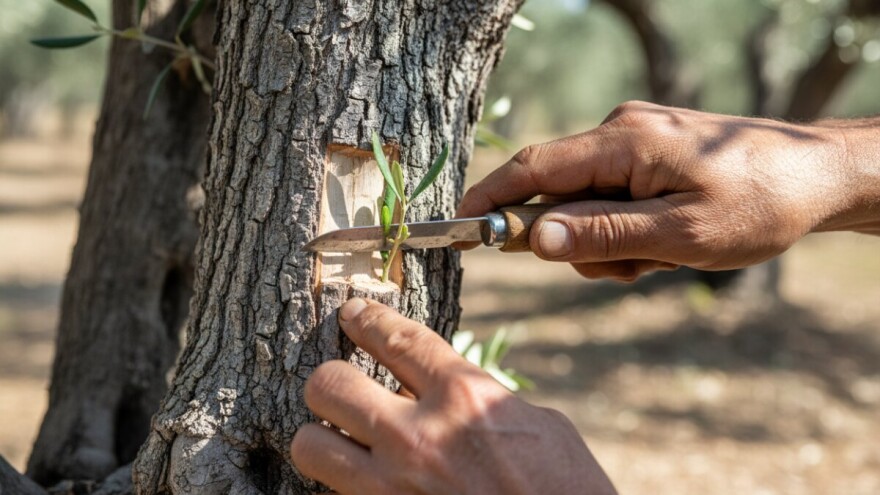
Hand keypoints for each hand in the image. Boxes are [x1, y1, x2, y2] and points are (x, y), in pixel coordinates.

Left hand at [290, 298, 616, 494]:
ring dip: (320, 437)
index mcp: (465, 397)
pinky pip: (335, 494)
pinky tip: (362, 479)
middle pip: (330, 384)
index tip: (354, 312)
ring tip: (338, 437)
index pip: (397, 339)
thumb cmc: (569, 489)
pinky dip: (342, 484)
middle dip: (330, 379)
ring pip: (309, 445)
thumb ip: (484, 399)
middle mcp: (419, 437)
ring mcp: (394, 489)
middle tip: (340, 383)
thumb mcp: (541, 425)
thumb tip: (449, 391)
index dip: (367, 318)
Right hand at [457, 101, 878, 280]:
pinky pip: (613, 196)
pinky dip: (626, 228)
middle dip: (574, 239)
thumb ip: (601, 235)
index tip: (456, 225)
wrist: (821, 175)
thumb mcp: (679, 233)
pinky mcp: (650, 153)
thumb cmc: (758, 203)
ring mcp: (636, 141)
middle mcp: (620, 132)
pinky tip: (664, 242)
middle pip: (558, 191)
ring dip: (608, 241)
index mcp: (622, 143)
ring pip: (586, 201)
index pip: (533, 167)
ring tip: (658, 257)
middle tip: (624, 269)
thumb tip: (531, 239)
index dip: (489, 197)